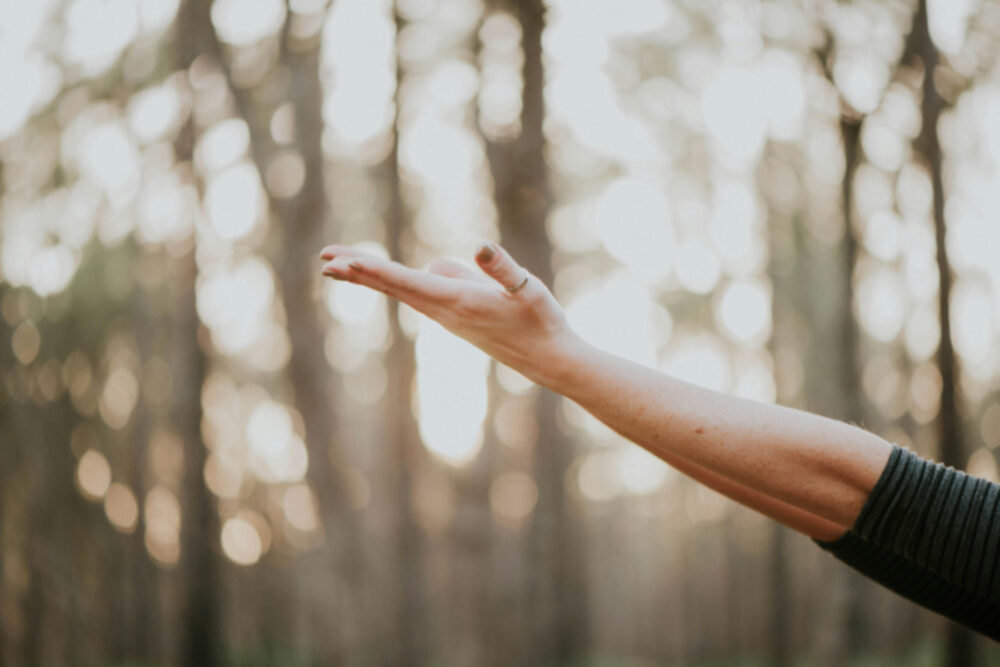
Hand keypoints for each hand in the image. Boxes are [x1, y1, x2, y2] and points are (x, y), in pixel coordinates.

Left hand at [319, 241, 580, 385]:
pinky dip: (393, 282)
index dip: (373, 270)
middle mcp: (445, 311)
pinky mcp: (455, 317)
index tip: (343, 263)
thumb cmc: (542, 322)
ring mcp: (448, 316)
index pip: (407, 282)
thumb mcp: (528, 289)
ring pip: (402, 290)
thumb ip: (503, 269)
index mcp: (458, 301)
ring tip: (341, 264)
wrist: (550, 360)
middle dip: (358, 272)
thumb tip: (479, 247)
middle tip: (324, 260)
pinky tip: (391, 275)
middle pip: (393, 287)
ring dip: (370, 276)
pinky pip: (417, 294)